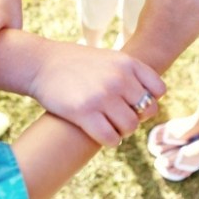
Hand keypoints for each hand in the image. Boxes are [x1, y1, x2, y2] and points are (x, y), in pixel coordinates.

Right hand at [28, 41, 165, 146]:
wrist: (40, 64)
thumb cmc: (75, 63)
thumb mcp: (108, 58)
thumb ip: (130, 74)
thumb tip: (151, 104)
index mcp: (127, 63)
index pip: (158, 90)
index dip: (148, 100)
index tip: (132, 102)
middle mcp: (118, 78)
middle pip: (147, 111)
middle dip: (135, 117)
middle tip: (119, 117)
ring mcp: (102, 95)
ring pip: (130, 127)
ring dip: (122, 131)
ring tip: (109, 125)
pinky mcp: (84, 113)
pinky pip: (110, 138)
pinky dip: (109, 141)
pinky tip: (100, 133)